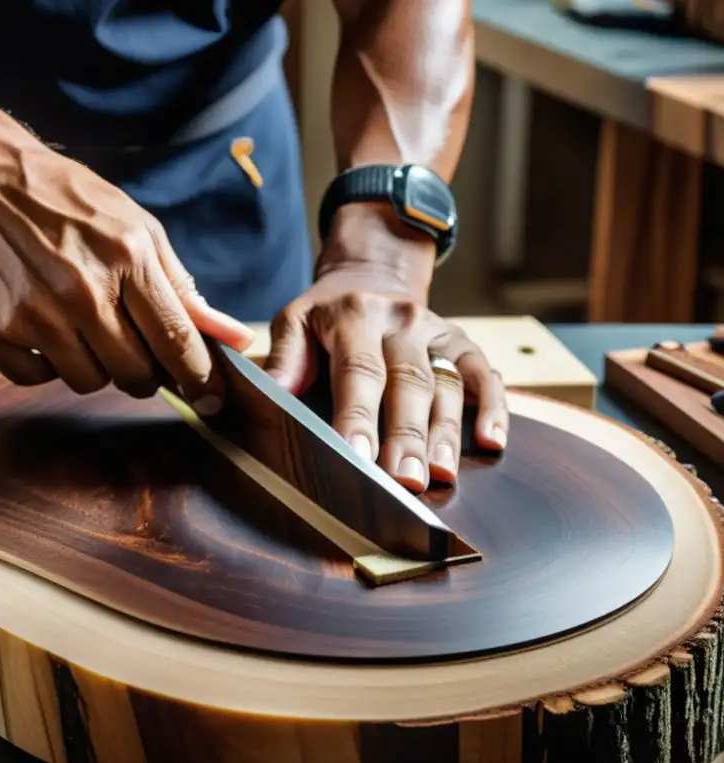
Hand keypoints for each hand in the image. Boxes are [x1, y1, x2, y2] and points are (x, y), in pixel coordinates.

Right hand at [0, 109, 252, 410]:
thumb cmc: (71, 204)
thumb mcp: (138, 228)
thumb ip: (182, 288)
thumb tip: (233, 337)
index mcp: (126, 257)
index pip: (175, 339)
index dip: (199, 377)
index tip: (211, 398)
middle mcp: (79, 290)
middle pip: (135, 374)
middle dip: (144, 372)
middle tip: (135, 350)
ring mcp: (32, 314)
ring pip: (88, 382)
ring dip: (95, 366)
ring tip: (82, 326)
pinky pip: (37, 380)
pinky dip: (46, 364)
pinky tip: (43, 327)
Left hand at [262, 212, 507, 491]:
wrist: (369, 277)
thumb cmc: (325, 316)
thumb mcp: (294, 322)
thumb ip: (285, 359)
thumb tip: (271, 395)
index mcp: (354, 316)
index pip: (358, 371)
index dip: (359, 416)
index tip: (357, 457)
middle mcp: (400, 320)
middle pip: (408, 382)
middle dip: (407, 435)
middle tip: (405, 481)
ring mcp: (436, 330)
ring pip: (448, 384)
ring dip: (447, 433)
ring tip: (442, 475)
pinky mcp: (462, 342)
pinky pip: (485, 374)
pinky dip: (494, 407)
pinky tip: (493, 442)